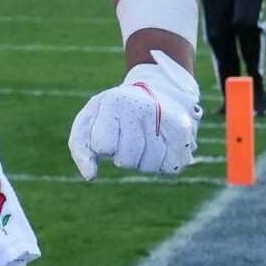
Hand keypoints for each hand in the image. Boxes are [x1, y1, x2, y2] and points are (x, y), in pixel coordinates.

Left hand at [68, 50, 202, 178]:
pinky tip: (160, 144)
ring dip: (143, 160)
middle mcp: (144, 109)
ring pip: (148, 166)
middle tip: (129, 136)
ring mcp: (167, 121)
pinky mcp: (185, 134)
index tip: (108, 131)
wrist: (158, 89)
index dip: (103, 146)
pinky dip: (162, 163)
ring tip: (145, 137)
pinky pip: (169, 168)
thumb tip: (90, 176)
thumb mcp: (90, 120)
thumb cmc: (116, 111)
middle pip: (125, 160)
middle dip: (122, 155)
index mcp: (115, 103)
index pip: (102, 146)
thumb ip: (80, 149)